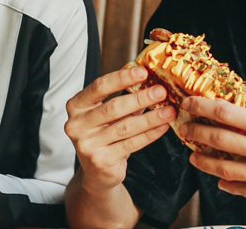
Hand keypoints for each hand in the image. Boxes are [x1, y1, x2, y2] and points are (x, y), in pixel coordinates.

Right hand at [64, 67, 174, 190]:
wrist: (97, 172)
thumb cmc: (104, 136)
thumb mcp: (107, 115)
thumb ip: (123, 98)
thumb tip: (151, 80)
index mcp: (76, 106)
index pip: (99, 87)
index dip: (122, 78)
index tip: (143, 71)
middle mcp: (76, 124)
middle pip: (113, 107)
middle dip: (140, 98)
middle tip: (161, 92)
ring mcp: (87, 144)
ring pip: (124, 127)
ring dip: (150, 118)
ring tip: (169, 111)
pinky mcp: (100, 160)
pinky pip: (130, 144)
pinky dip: (149, 135)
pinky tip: (162, 127)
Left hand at [176, 97, 245, 205]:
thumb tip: (237, 101)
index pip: (226, 112)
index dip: (202, 106)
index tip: (189, 103)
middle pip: (219, 139)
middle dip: (196, 132)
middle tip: (185, 129)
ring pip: (222, 167)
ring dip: (203, 160)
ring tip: (194, 155)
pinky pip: (238, 187)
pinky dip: (225, 182)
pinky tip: (217, 177)